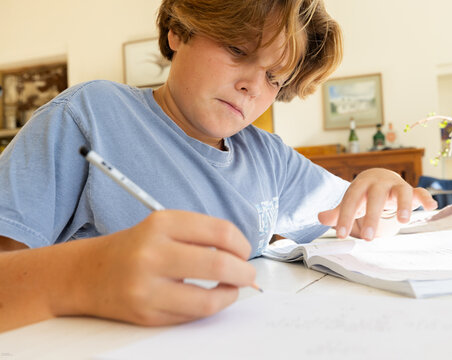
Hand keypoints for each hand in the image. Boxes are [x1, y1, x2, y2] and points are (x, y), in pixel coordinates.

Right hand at [66, 210, 254, 325]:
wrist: (88, 273)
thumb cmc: (135, 248)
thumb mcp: (164, 227)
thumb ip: (201, 236)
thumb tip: (242, 255)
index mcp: (161, 223)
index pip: (220, 232)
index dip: (242, 244)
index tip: (244, 251)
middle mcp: (152, 253)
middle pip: (219, 264)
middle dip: (245, 272)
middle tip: (248, 274)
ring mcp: (147, 287)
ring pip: (208, 300)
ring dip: (231, 295)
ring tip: (232, 288)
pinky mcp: (146, 314)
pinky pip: (192, 316)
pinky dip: (210, 307)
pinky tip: (209, 298)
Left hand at [318, 168, 436, 239]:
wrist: (380, 179)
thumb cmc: (363, 195)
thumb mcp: (350, 202)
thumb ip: (337, 212)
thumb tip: (320, 217)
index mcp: (361, 185)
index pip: (352, 199)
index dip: (346, 217)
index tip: (341, 235)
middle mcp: (380, 183)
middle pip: (376, 197)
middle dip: (372, 216)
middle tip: (367, 238)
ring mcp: (397, 185)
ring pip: (401, 191)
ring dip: (402, 205)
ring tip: (402, 222)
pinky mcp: (412, 191)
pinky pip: (420, 192)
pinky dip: (426, 198)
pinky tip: (431, 207)